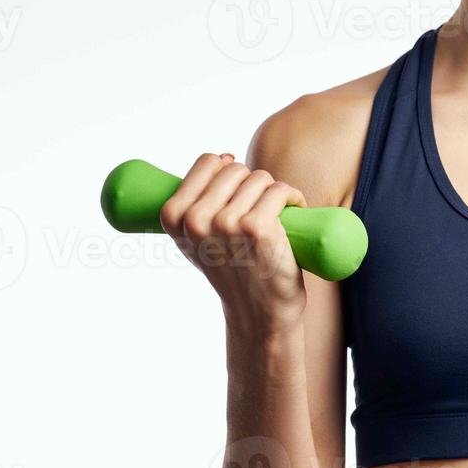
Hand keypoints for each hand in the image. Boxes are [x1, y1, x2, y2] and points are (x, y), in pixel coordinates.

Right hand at [158, 151, 307, 335]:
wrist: (258, 310)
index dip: (228, 168)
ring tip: (275, 217)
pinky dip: (294, 197)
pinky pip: (281, 189)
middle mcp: (196, 220)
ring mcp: (226, 224)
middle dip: (252, 184)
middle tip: (258, 211)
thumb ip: (197, 202)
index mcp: (173, 217)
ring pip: (260, 178)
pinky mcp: (258, 228)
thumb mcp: (197, 238)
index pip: (207, 161)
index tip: (238, 190)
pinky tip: (294, 211)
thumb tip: (222, 157)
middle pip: (236, 168)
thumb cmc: (232, 269)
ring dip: (274, 193)